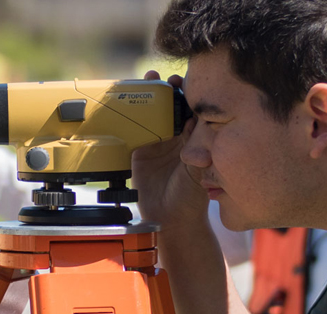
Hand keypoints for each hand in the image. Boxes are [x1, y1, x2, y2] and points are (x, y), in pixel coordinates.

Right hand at [132, 71, 206, 226]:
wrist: (171, 220)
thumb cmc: (191, 198)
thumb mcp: (198, 170)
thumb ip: (198, 147)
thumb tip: (195, 120)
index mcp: (194, 138)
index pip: (192, 108)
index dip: (190, 92)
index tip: (185, 81)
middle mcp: (176, 136)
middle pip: (170, 104)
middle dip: (167, 88)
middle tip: (164, 79)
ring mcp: (157, 142)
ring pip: (152, 112)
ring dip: (149, 95)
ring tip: (148, 80)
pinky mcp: (140, 151)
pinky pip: (134, 129)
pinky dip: (130, 114)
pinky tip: (128, 101)